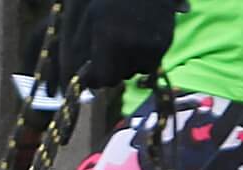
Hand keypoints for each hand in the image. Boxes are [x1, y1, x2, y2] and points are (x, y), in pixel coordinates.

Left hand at [71, 0, 187, 88]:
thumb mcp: (90, 18)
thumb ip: (82, 47)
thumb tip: (79, 75)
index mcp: (109, 38)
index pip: (102, 78)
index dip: (94, 79)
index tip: (89, 75)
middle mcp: (131, 47)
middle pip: (117, 79)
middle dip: (109, 72)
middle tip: (106, 58)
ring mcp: (150, 48)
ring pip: (133, 73)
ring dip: (126, 66)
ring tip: (124, 43)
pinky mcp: (164, 47)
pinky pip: (149, 65)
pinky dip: (142, 59)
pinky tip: (139, 40)